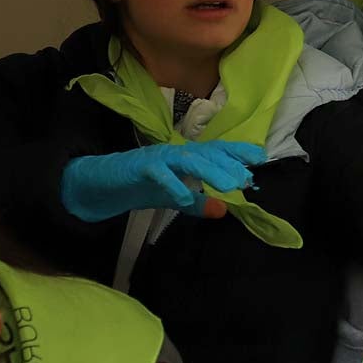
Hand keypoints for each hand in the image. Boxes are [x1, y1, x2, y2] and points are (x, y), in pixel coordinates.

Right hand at [61, 140, 266, 222]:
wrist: (102, 183)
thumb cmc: (142, 185)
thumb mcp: (175, 198)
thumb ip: (199, 203)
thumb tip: (224, 211)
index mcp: (187, 157)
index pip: (217, 151)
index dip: (238, 152)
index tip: (261, 157)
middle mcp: (176, 153)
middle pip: (206, 152)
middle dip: (229, 163)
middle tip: (247, 178)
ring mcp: (158, 158)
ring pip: (187, 159)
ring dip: (210, 170)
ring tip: (228, 184)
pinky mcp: (139, 167)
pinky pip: (158, 173)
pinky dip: (173, 185)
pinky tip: (185, 198)